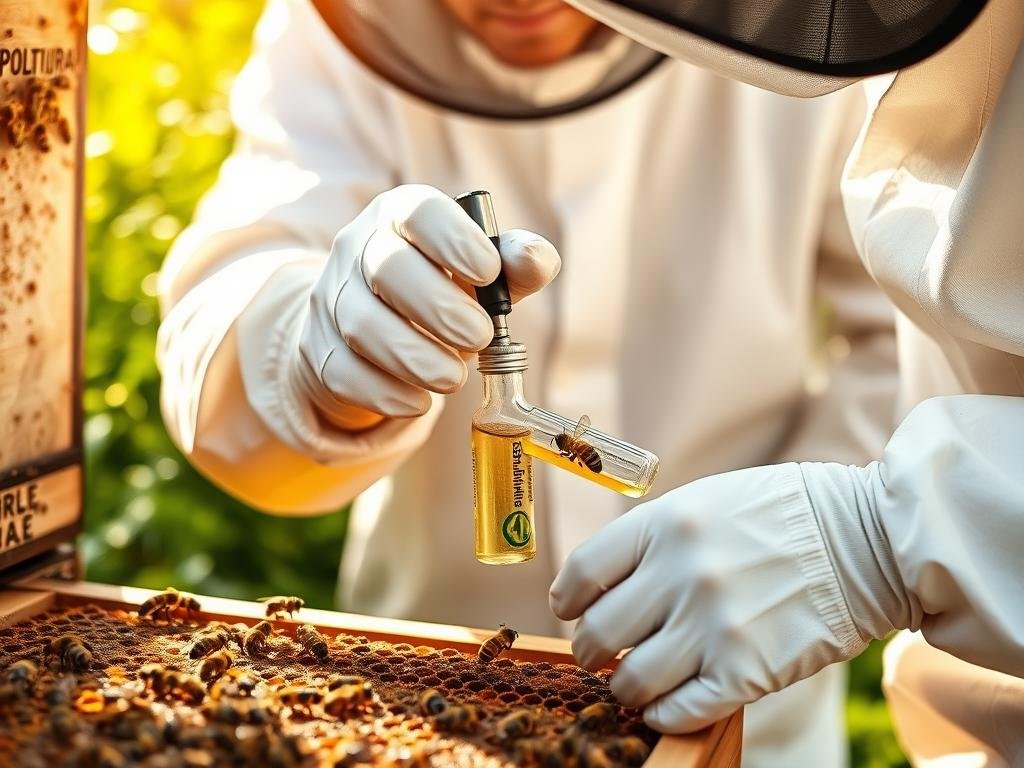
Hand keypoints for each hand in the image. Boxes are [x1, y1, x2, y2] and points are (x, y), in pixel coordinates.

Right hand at [296, 185, 558, 429]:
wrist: (375, 324)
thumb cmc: (443, 287)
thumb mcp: (484, 269)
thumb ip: (517, 261)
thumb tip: (536, 260)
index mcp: (401, 215)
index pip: (418, 211)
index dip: (454, 241)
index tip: (488, 273)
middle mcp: (359, 248)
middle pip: (387, 269)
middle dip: (439, 309)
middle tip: (478, 337)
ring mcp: (332, 299)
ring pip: (362, 326)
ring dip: (415, 358)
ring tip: (454, 378)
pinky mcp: (319, 350)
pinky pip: (345, 373)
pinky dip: (387, 392)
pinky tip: (420, 400)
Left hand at [549, 463, 875, 732]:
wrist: (867, 540)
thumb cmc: (782, 516)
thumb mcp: (706, 500)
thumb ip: (652, 538)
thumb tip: (601, 585)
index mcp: (665, 523)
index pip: (583, 573)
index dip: (568, 600)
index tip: (571, 610)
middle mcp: (680, 574)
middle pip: (598, 633)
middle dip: (591, 651)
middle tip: (602, 653)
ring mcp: (713, 626)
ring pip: (630, 682)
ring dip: (625, 687)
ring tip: (636, 680)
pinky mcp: (746, 672)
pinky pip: (679, 711)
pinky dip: (665, 713)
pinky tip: (671, 701)